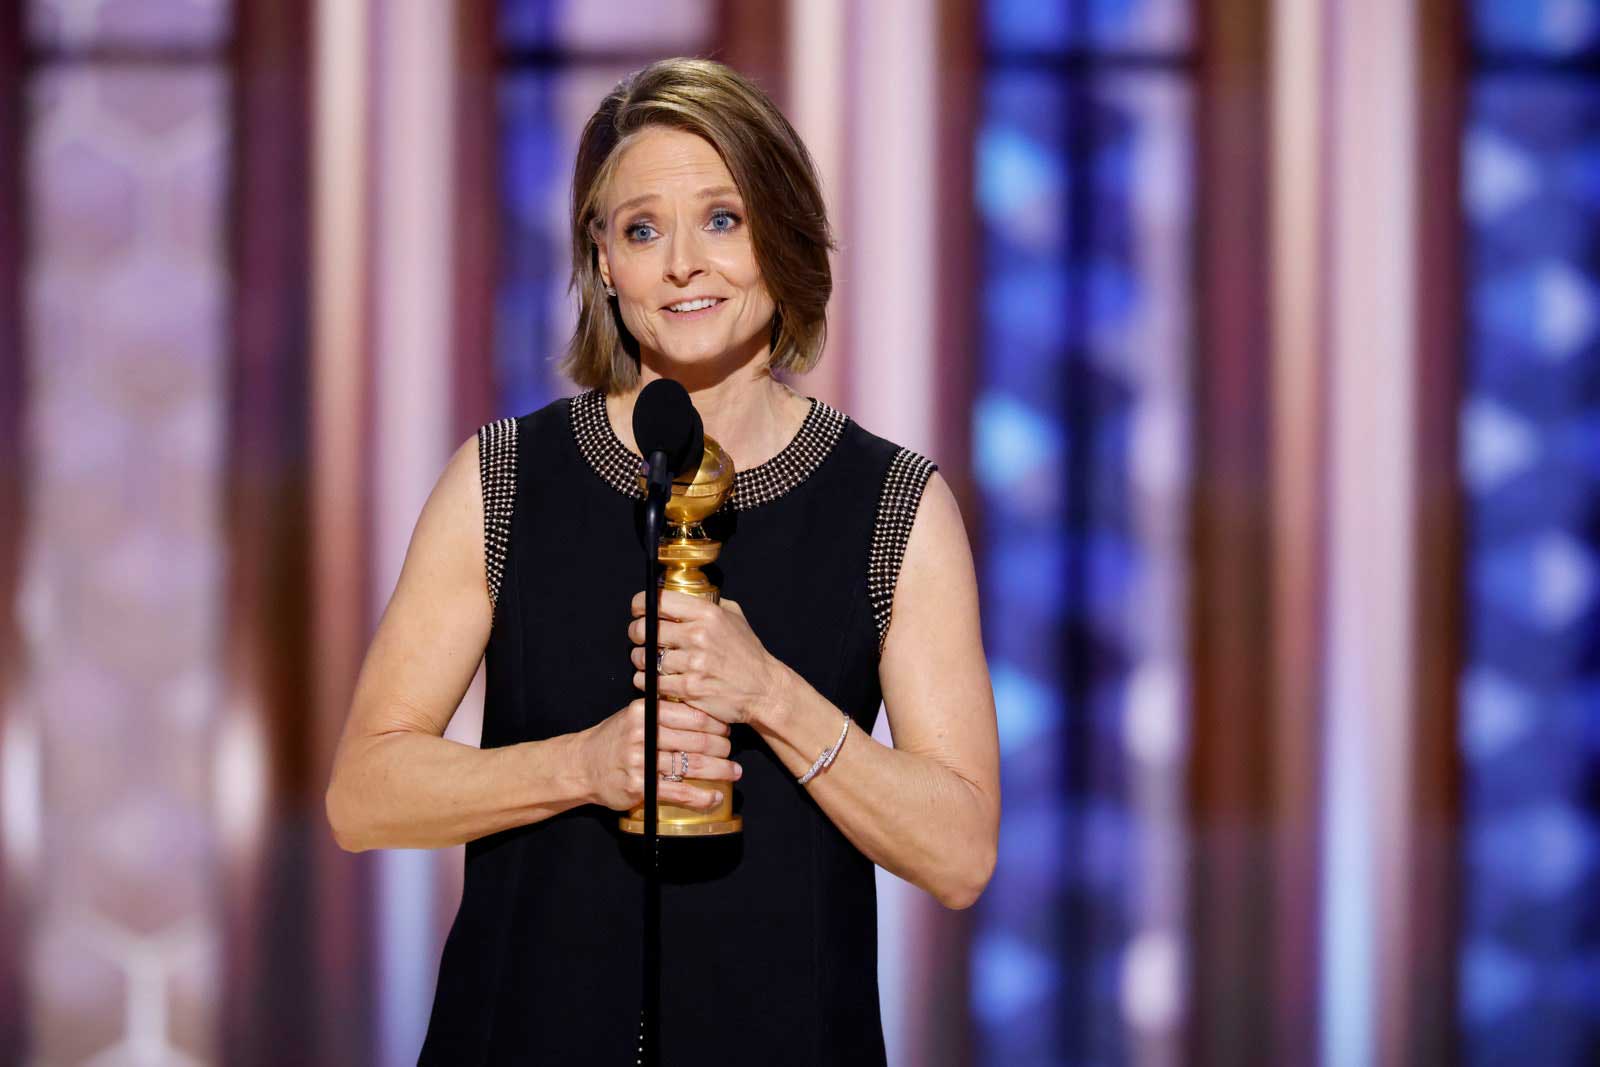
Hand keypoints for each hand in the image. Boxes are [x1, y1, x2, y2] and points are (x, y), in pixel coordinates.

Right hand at [575, 697, 742, 811]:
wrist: (582, 765)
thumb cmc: (615, 739)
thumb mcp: (635, 716)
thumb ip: (663, 712)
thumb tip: (704, 713)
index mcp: (645, 712)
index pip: (691, 715)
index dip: (715, 724)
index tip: (727, 730)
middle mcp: (643, 734)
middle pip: (696, 740)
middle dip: (721, 748)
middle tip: (732, 753)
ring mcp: (640, 761)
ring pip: (691, 766)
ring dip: (719, 771)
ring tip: (734, 773)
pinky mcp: (639, 787)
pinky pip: (678, 792)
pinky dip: (701, 796)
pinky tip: (715, 797)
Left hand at [628, 590, 788, 726]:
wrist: (762, 689)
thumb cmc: (747, 653)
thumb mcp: (734, 617)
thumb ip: (708, 604)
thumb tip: (682, 596)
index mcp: (708, 614)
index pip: (659, 601)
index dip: (640, 605)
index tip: (638, 610)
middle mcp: (699, 635)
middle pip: (646, 630)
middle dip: (636, 633)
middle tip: (639, 637)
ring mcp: (694, 663)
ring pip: (646, 658)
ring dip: (641, 660)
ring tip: (647, 660)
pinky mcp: (689, 688)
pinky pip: (652, 682)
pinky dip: (646, 681)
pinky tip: (651, 679)